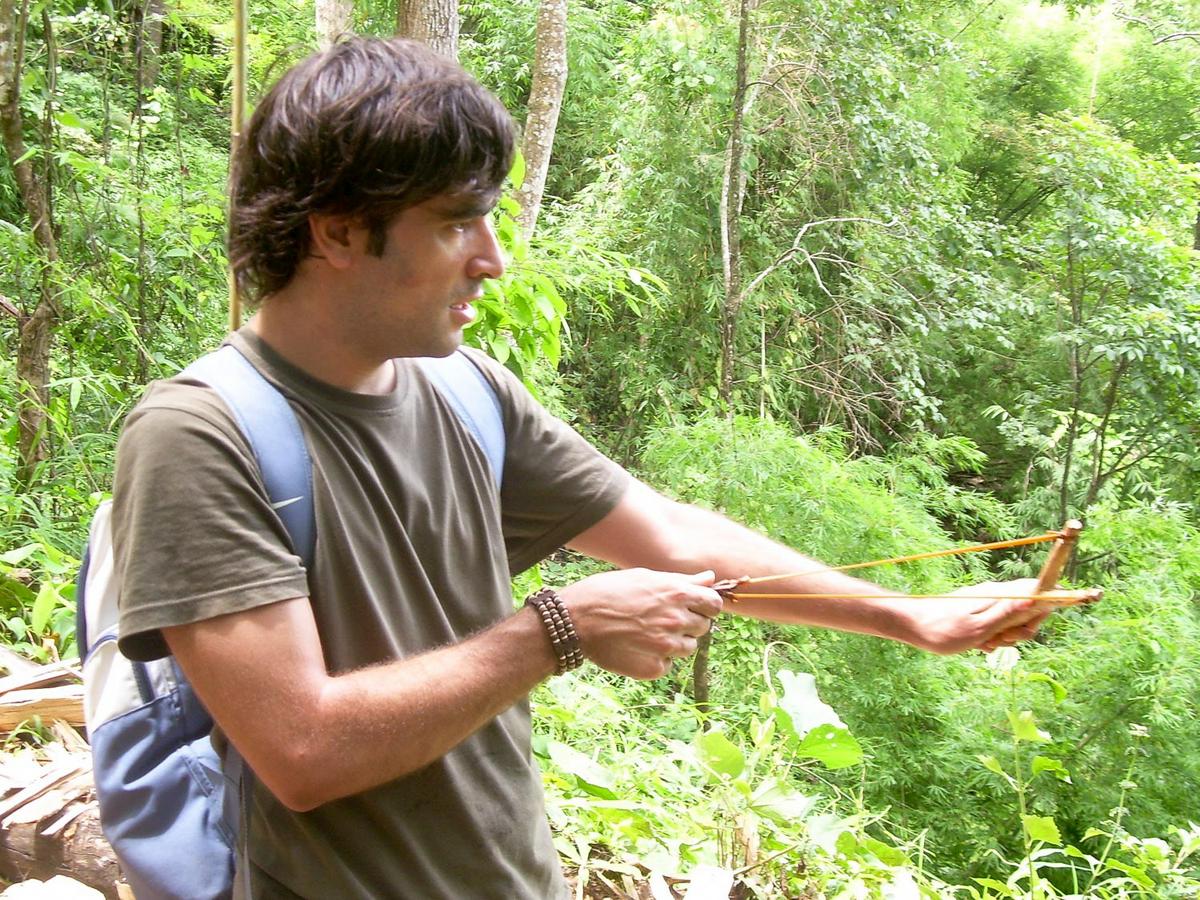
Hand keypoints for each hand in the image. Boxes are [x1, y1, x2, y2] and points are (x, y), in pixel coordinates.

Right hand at [558, 568, 722, 679]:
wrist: (576, 619)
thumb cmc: (607, 591)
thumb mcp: (645, 577)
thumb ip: (681, 581)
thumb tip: (710, 578)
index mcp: (676, 594)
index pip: (714, 604)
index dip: (706, 605)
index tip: (695, 606)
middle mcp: (676, 620)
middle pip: (702, 627)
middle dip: (688, 623)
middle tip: (662, 619)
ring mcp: (666, 647)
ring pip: (688, 648)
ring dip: (675, 642)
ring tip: (647, 633)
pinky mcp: (653, 668)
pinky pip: (667, 664)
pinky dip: (657, 658)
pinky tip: (637, 647)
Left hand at [900, 578, 1047, 654]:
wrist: (912, 625)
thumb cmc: (943, 629)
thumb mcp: (979, 628)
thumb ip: (1007, 614)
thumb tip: (1035, 599)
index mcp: (997, 595)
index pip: (1036, 590)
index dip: (1045, 606)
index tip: (1035, 623)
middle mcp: (995, 595)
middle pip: (1027, 611)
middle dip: (1021, 630)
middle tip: (1000, 639)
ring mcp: (987, 604)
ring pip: (1012, 622)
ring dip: (1004, 637)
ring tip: (984, 643)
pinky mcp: (979, 613)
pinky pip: (997, 627)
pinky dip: (991, 638)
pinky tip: (977, 644)